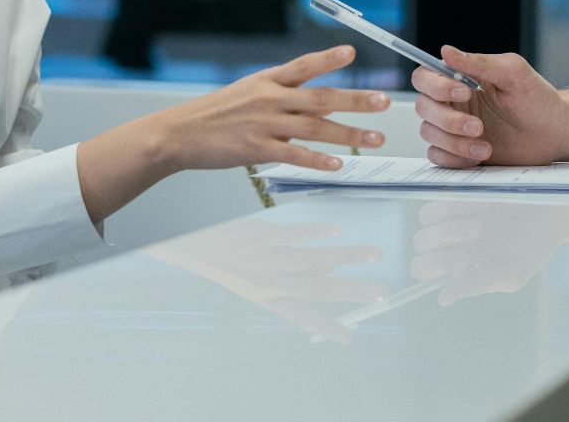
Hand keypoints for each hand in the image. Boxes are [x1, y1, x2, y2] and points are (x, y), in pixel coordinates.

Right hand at [77, 46, 389, 222]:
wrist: (178, 134)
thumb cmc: (214, 115)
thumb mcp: (246, 92)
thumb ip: (278, 94)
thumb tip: (310, 100)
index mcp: (267, 80)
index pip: (303, 66)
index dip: (328, 58)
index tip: (352, 53)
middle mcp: (269, 98)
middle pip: (321, 97)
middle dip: (356, 100)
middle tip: (383, 102)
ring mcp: (264, 124)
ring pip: (315, 128)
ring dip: (348, 133)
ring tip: (373, 138)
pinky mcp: (256, 149)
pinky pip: (294, 155)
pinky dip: (318, 160)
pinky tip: (338, 164)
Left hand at [148, 218, 385, 342]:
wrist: (188, 246)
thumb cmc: (223, 262)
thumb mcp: (253, 280)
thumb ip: (288, 279)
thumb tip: (328, 272)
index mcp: (265, 297)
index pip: (301, 315)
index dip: (325, 326)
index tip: (349, 336)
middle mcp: (267, 283)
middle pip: (317, 291)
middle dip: (352, 292)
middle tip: (380, 292)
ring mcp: (263, 260)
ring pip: (312, 264)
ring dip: (346, 260)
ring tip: (371, 255)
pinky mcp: (257, 238)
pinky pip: (292, 238)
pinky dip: (316, 235)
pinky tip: (335, 232)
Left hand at [408, 200, 568, 304]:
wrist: (553, 210)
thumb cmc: (533, 246)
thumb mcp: (510, 272)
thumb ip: (476, 284)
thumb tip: (443, 299)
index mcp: (459, 263)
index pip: (423, 268)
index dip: (434, 265)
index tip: (464, 260)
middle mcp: (451, 239)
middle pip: (421, 243)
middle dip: (444, 240)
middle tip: (476, 234)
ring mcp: (454, 212)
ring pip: (426, 218)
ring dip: (449, 221)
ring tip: (480, 222)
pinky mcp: (462, 189)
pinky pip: (441, 195)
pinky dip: (457, 202)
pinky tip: (483, 205)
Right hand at [410, 48, 568, 166]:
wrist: (555, 134)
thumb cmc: (538, 99)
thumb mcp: (514, 73)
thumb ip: (480, 62)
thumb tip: (446, 51)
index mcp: (461, 79)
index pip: (425, 77)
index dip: (436, 85)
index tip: (464, 92)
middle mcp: (453, 103)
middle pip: (423, 107)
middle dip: (449, 120)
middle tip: (479, 126)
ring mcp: (454, 129)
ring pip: (429, 134)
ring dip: (455, 142)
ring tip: (485, 146)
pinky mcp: (459, 152)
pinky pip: (438, 157)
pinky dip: (454, 158)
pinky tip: (479, 156)